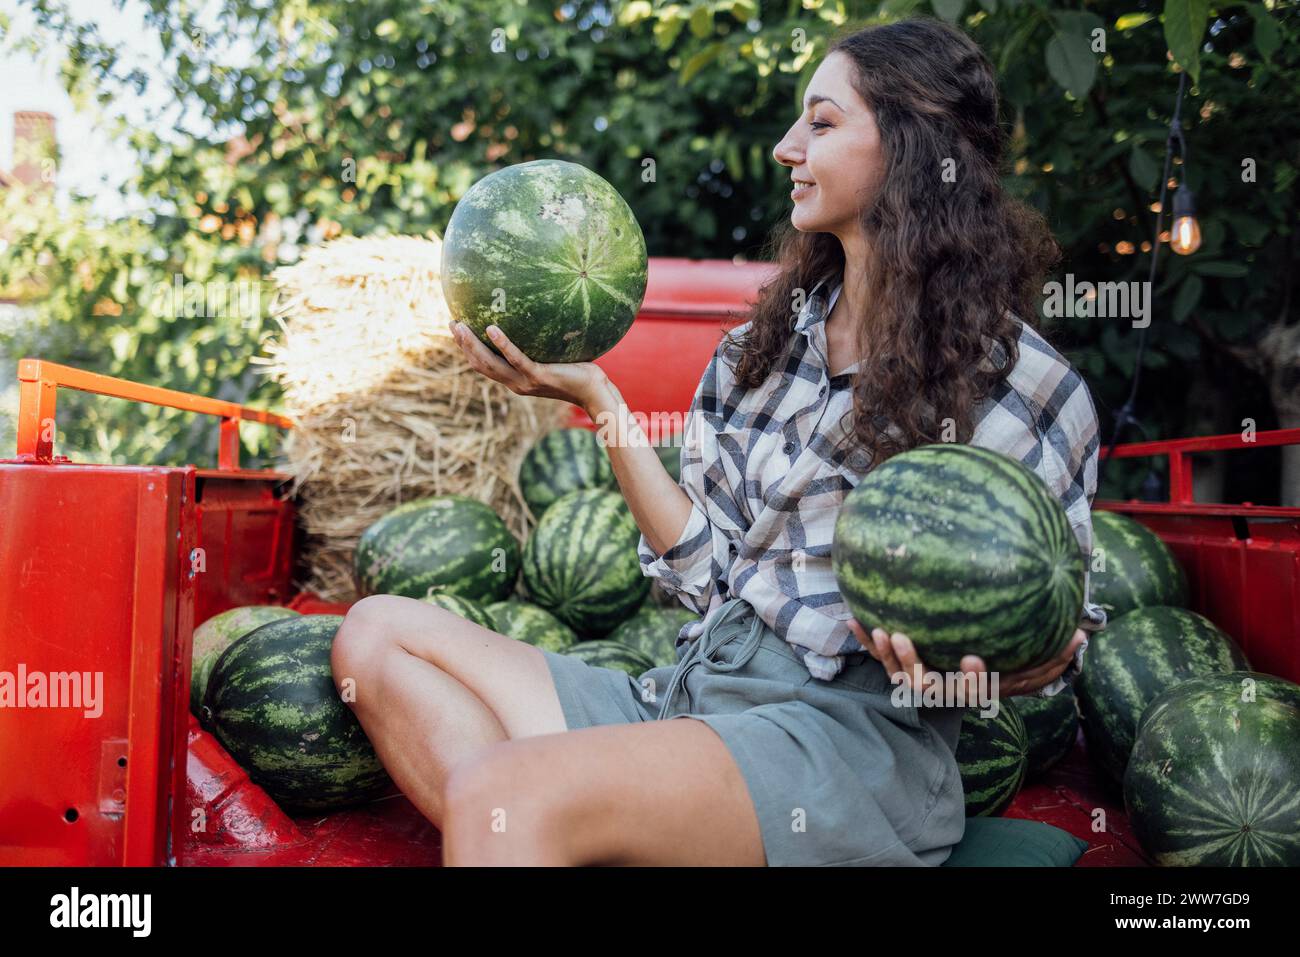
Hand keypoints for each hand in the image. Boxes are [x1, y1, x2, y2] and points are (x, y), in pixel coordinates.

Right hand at [450, 321, 613, 413]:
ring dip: (473, 345)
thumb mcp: (554, 357)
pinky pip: (516, 358)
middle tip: (452, 323)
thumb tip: (539, 315)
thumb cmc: (578, 372)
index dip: (468, 350)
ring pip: (491, 363)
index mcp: (516, 380)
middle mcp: (516, 383)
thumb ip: (541, 344)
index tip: (458, 330)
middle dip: (464, 345)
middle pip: (481, 364)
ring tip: (461, 326)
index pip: (485, 366)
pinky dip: (502, 344)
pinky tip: (492, 329)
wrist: (594, 392)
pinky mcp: (538, 376)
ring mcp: (526, 381)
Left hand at [846, 621, 1087, 701]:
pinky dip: (865, 642)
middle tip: (903, 637)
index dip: (972, 680)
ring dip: (887, 653)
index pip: (973, 690)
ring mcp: (918, 680)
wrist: (963, 680)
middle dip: (912, 664)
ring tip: (882, 628)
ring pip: (899, 675)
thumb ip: (1051, 654)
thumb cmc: (1001, 667)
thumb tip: (1083, 635)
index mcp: (970, 689)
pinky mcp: (899, 668)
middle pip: (925, 685)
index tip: (973, 659)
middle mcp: (943, 689)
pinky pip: (879, 658)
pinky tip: (853, 618)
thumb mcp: (1027, 664)